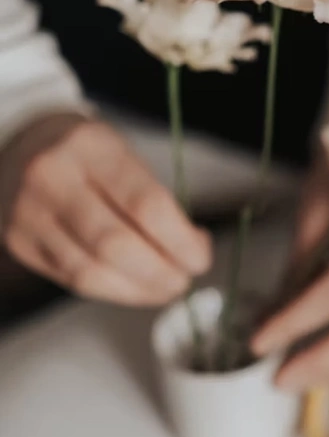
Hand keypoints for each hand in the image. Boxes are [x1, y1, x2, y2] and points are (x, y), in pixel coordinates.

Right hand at [0, 113, 211, 305]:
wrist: (26, 147)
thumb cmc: (92, 157)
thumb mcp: (125, 157)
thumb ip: (157, 201)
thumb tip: (193, 250)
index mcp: (92, 146)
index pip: (146, 204)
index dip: (181, 241)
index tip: (201, 258)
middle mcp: (53, 177)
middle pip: (116, 245)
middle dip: (160, 273)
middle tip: (183, 280)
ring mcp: (29, 212)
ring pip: (91, 273)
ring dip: (138, 290)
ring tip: (164, 287)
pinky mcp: (19, 242)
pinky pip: (73, 281)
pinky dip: (113, 290)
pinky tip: (134, 285)